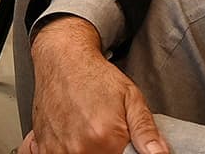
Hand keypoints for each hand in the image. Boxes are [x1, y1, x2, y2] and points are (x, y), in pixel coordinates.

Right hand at [24, 19, 166, 153]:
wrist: (62, 59)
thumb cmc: (94, 76)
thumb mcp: (130, 98)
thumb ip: (146, 130)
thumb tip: (160, 153)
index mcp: (104, 138)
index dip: (122, 151)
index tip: (120, 142)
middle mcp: (78, 147)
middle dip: (106, 150)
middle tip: (105, 133)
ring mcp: (58, 148)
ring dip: (85, 150)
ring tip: (87, 132)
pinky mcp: (44, 147)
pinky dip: (66, 149)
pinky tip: (71, 136)